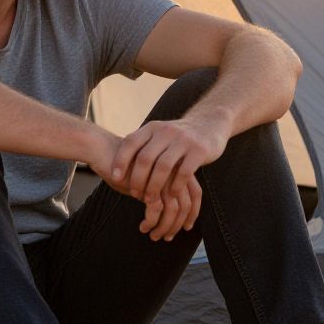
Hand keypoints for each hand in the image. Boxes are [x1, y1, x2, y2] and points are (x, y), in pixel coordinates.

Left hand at [111, 118, 229, 240]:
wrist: (209, 123)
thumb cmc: (176, 136)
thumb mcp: (157, 134)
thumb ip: (141, 145)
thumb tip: (114, 163)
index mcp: (152, 128)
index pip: (131, 143)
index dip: (120, 160)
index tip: (114, 177)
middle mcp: (166, 131)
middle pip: (145, 158)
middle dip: (137, 179)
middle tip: (133, 193)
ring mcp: (184, 140)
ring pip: (163, 167)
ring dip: (154, 186)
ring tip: (150, 199)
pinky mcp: (199, 150)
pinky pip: (184, 172)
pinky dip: (175, 186)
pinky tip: (171, 196)